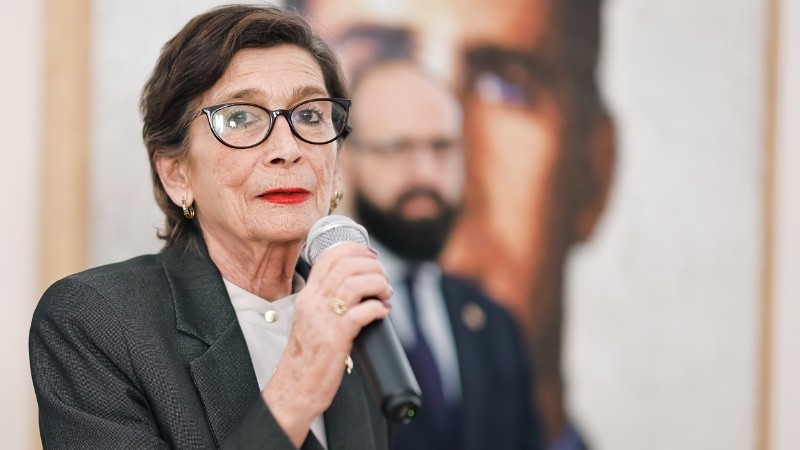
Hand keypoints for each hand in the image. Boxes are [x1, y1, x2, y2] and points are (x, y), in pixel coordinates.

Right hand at [262, 243, 391, 444]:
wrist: (294, 389)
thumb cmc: (308, 357)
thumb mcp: (312, 320)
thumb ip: (329, 301)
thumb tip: (359, 286)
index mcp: (307, 296)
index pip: (329, 257)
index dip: (355, 250)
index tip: (372, 257)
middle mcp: (312, 304)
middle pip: (345, 266)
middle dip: (372, 266)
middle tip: (383, 278)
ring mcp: (323, 321)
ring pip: (354, 285)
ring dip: (377, 283)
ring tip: (386, 292)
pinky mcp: (335, 340)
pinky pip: (360, 313)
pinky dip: (377, 308)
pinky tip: (384, 311)